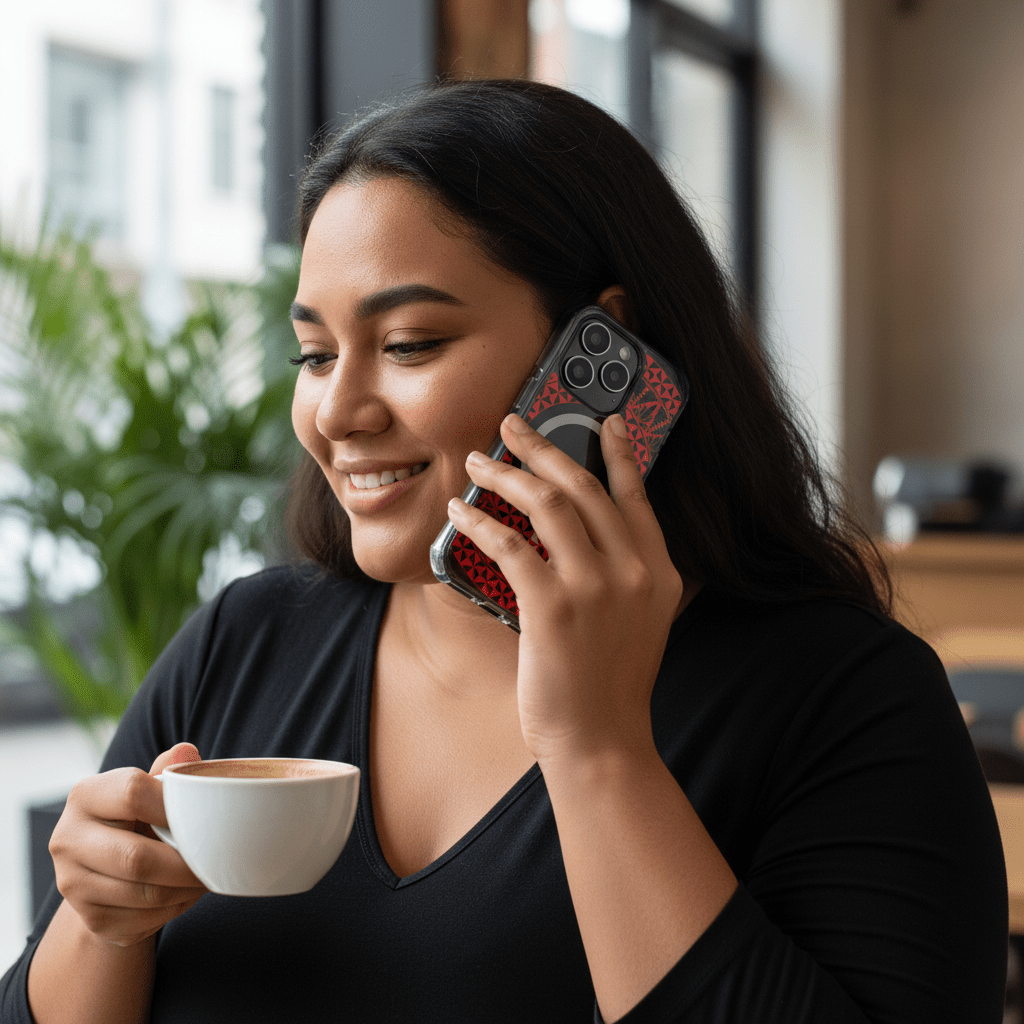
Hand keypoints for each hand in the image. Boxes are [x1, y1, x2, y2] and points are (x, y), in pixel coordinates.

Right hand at [49, 743, 208, 946]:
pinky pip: (145, 919)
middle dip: (186, 863)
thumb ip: (168, 770)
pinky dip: (176, 908)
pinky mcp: (90, 918)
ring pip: (144, 894)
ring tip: (207, 875)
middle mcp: (67, 839)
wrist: (106, 868)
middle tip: (216, 859)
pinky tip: (186, 893)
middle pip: (136, 857)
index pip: (132, 792)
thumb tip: (187, 753)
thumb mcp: (148, 788)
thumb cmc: (138, 817)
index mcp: (85, 795)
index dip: (174, 805)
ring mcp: (73, 884)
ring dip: (186, 889)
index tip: (203, 814)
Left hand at [447, 413, 683, 765]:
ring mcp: (595, 588)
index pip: (635, 497)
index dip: (619, 454)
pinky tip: (461, 512)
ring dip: (506, 474)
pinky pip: (509, 545)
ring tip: (479, 461)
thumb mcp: (638, 622)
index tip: (606, 421)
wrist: (601, 741)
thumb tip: (578, 534)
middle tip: (513, 424)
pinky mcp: (552, 607)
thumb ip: (623, 576)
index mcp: (656, 572)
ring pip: (547, 504)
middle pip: (584, 487)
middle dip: (544, 446)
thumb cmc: (608, 684)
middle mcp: (632, 571)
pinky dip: (480, 522)